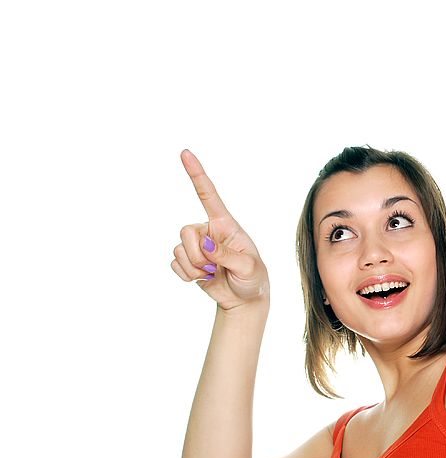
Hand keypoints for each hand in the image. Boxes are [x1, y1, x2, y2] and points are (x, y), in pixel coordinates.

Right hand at [170, 150, 268, 310]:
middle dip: (197, 255)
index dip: (196, 174)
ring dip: (194, 268)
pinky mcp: (187, 261)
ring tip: (212, 274)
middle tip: (214, 268)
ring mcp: (196, 246)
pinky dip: (187, 276)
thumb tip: (206, 246)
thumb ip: (228, 256)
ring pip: (179, 250)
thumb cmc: (253, 278)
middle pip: (185, 231)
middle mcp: (208, 231)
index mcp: (226, 224)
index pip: (209, 195)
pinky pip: (175, 265)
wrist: (244, 300)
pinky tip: (202, 278)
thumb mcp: (248, 267)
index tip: (185, 153)